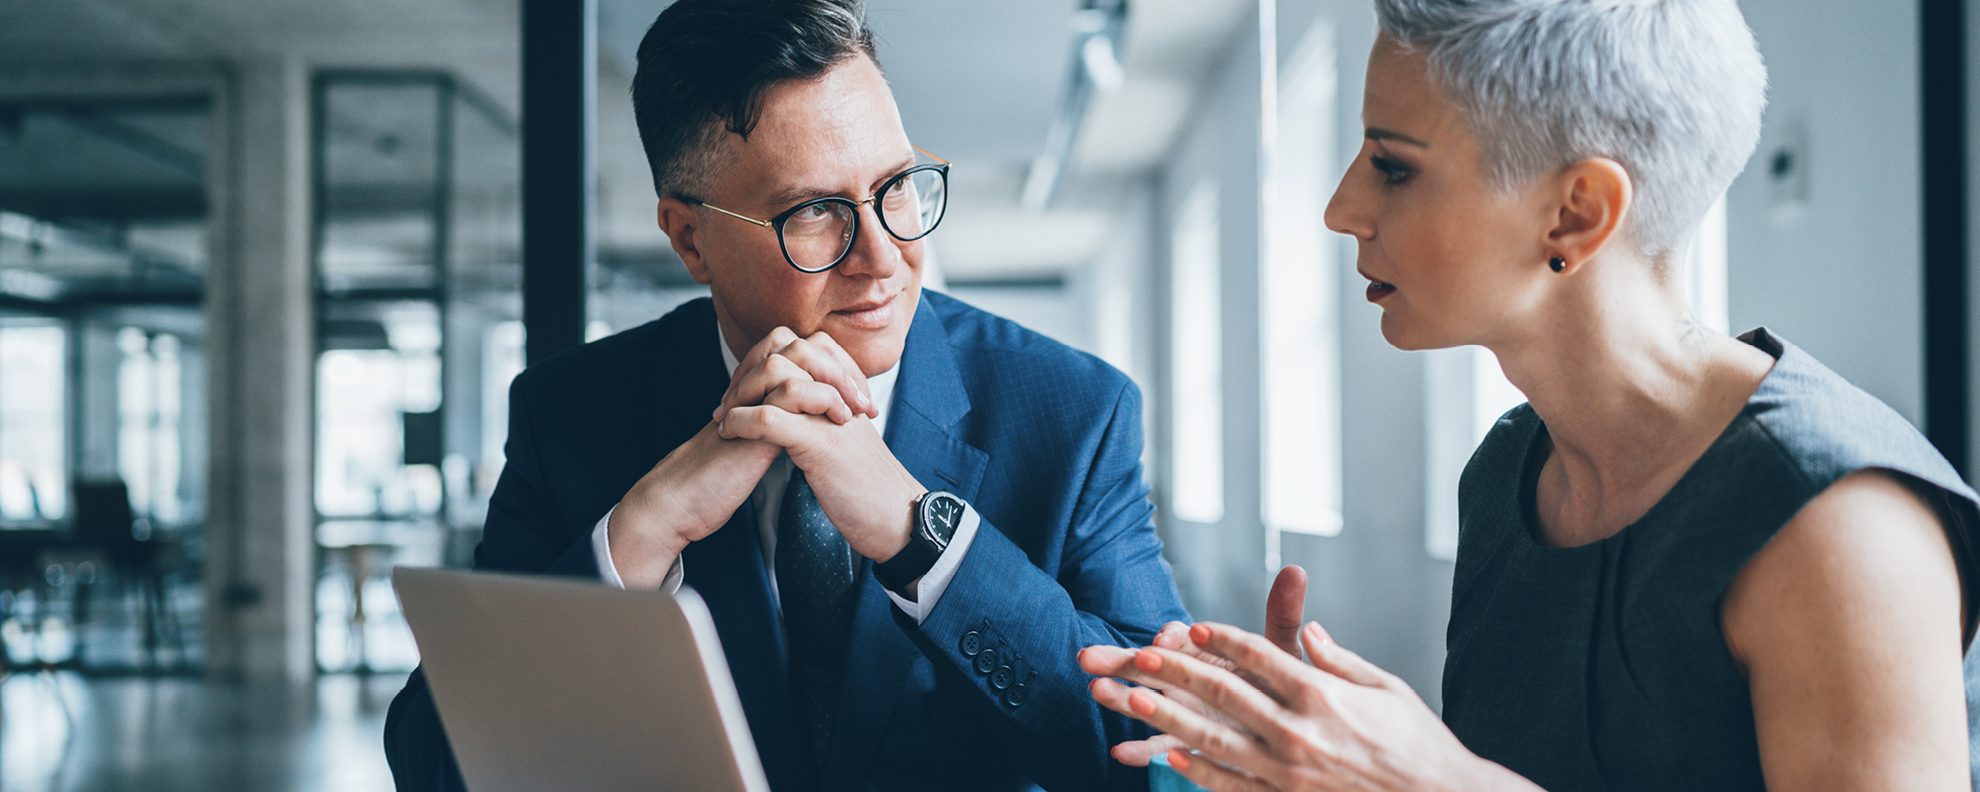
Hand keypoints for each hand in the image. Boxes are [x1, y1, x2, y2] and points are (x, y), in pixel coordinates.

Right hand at [607, 327, 879, 587]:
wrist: (681, 502)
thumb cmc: (719, 478)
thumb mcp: (758, 445)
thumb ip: (780, 425)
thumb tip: (813, 425)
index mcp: (757, 389)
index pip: (803, 354)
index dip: (838, 368)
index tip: (862, 398)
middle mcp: (752, 386)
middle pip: (801, 345)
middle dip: (841, 367)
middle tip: (865, 401)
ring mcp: (749, 397)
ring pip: (794, 359)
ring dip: (835, 379)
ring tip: (855, 410)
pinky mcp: (749, 418)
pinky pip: (787, 389)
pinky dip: (821, 398)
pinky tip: (839, 420)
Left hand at [715, 371, 925, 564]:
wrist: (899, 518)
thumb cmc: (870, 487)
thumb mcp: (847, 442)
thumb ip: (825, 420)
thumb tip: (793, 414)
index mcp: (847, 390)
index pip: (804, 347)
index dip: (767, 362)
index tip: (744, 392)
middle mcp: (840, 394)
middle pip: (788, 350)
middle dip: (749, 372)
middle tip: (726, 403)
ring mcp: (831, 415)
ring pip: (777, 376)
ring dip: (740, 394)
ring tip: (724, 419)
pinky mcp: (821, 443)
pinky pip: (770, 418)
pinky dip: (741, 421)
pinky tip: (729, 433)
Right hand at [1079, 566, 1309, 765]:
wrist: (1284, 726)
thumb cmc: (1280, 684)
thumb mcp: (1281, 651)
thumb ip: (1281, 615)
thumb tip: (1294, 572)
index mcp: (1204, 650)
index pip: (1180, 638)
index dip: (1170, 638)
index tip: (1165, 638)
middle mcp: (1187, 677)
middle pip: (1148, 665)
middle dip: (1121, 660)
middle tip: (1090, 657)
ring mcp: (1182, 710)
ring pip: (1145, 703)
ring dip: (1120, 698)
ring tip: (1097, 692)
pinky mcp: (1185, 741)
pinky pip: (1159, 747)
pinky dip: (1140, 751)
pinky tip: (1121, 753)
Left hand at [1111, 622, 1533, 791]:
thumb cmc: (1418, 742)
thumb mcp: (1386, 688)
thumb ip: (1339, 659)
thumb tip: (1310, 630)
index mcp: (1323, 694)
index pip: (1260, 657)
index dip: (1222, 640)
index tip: (1192, 626)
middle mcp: (1300, 731)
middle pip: (1225, 694)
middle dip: (1177, 672)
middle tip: (1138, 655)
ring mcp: (1289, 772)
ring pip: (1216, 741)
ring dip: (1170, 719)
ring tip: (1134, 702)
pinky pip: (1233, 787)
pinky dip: (1199, 772)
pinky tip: (1169, 758)